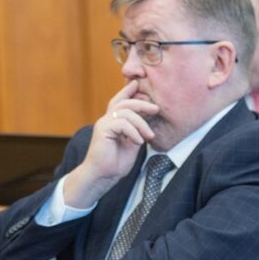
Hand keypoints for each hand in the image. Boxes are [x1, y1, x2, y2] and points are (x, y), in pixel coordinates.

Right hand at [63, 81, 158, 207]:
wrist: (103, 176)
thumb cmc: (117, 162)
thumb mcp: (133, 142)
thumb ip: (138, 129)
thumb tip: (148, 117)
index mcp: (114, 121)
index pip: (120, 101)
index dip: (128, 91)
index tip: (138, 83)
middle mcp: (107, 120)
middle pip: (125, 103)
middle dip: (142, 103)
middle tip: (156, 109)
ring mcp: (103, 124)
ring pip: (126, 112)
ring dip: (142, 124)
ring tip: (149, 136)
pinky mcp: (102, 130)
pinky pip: (122, 123)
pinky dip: (133, 132)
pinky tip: (138, 142)